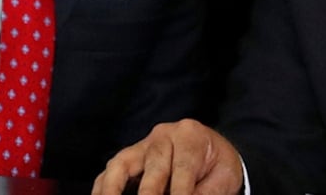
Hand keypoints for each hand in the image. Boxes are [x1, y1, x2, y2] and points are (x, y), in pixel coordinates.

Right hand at [92, 119, 243, 194]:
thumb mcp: (222, 178)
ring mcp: (143, 145)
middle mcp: (164, 135)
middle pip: (154, 165)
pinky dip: (104, 188)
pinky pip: (111, 171)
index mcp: (190, 136)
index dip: (180, 193)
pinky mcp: (130, 157)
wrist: (212, 150)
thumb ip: (206, 192)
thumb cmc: (217, 165)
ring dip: (113, 188)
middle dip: (150, 193)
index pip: (183, 169)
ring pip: (122, 163)